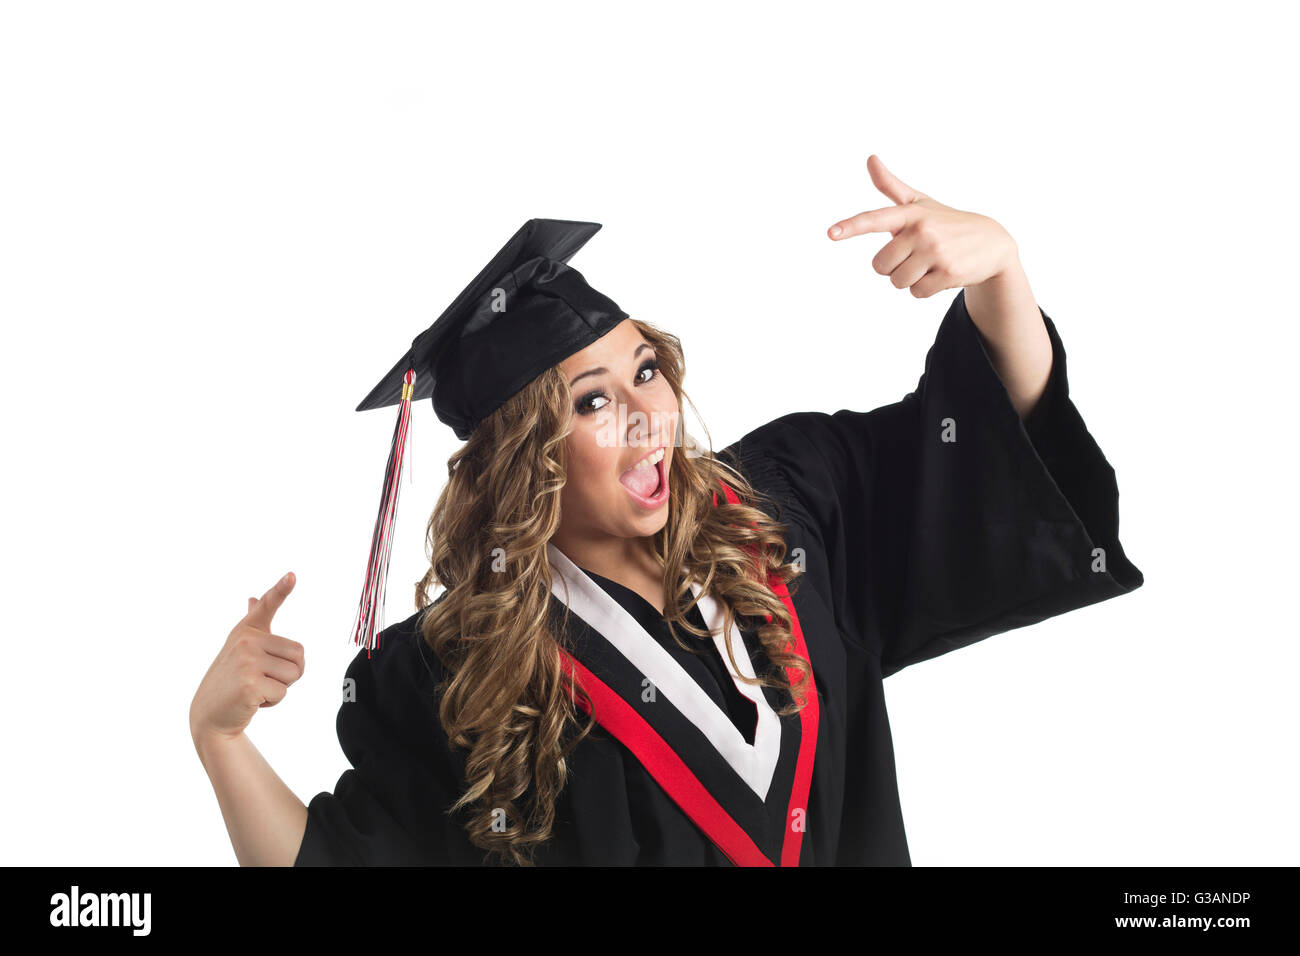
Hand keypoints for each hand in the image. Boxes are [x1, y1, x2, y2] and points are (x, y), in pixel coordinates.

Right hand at [190, 572, 304, 745]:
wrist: (210, 715)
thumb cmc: (231, 679)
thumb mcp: (238, 648)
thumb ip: (251, 623)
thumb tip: (253, 598)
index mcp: (246, 631)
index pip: (267, 605)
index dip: (280, 589)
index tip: (292, 575)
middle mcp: (245, 641)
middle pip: (300, 654)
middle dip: (291, 673)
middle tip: (265, 679)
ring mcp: (246, 661)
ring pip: (294, 673)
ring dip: (281, 687)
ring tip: (256, 688)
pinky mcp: (249, 684)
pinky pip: (283, 692)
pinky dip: (273, 702)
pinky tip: (252, 701)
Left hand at [827, 154, 1017, 298]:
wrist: (992, 243)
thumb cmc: (947, 223)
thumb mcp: (920, 203)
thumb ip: (891, 187)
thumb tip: (870, 158)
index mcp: (910, 213)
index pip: (875, 219)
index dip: (852, 227)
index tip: (832, 233)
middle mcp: (922, 230)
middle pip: (880, 266)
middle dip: (893, 267)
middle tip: (914, 257)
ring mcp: (936, 251)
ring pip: (898, 282)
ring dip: (909, 280)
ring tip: (929, 265)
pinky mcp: (948, 272)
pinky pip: (917, 293)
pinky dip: (925, 289)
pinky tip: (941, 274)